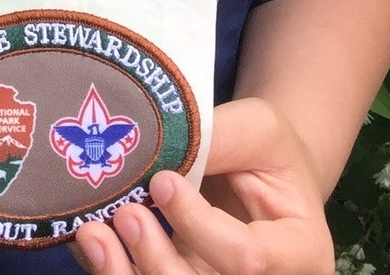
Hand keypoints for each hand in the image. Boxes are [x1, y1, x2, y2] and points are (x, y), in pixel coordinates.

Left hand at [70, 98, 334, 274]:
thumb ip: (219, 139)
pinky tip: (90, 241)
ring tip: (94, 233)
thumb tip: (161, 146)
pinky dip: (114, 270)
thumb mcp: (258, 129)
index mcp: (299, 252)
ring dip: (126, 274)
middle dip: (159, 262)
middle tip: (125, 213)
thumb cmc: (266, 150)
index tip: (163, 180)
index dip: (199, 226)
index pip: (248, 258)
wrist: (259, 172)